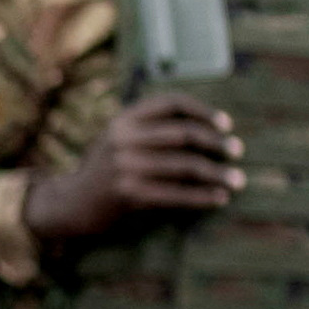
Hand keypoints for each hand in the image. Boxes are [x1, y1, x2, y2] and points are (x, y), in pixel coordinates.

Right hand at [21, 91, 243, 254]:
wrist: (70, 205)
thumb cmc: (105, 170)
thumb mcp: (117, 139)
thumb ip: (148, 127)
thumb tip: (205, 126)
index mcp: (123, 120)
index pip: (171, 103)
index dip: (203, 111)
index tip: (226, 124)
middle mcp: (123, 139)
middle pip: (184, 134)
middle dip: (216, 143)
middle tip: (237, 151)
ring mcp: (125, 167)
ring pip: (185, 166)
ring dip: (217, 173)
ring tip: (237, 181)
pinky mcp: (129, 195)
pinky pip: (176, 194)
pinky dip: (202, 197)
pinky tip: (219, 199)